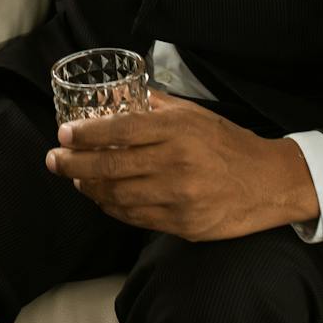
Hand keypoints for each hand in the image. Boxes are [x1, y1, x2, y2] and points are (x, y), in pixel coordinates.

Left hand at [44, 91, 319, 241]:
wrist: (268, 182)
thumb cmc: (227, 143)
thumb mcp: (193, 114)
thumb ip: (154, 106)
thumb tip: (115, 97)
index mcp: (177, 131)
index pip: (121, 130)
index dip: (87, 134)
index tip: (64, 134)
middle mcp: (176, 163)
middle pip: (111, 167)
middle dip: (74, 164)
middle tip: (54, 159)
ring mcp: (179, 197)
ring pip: (118, 196)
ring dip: (89, 188)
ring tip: (75, 178)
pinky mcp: (183, 224)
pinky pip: (136, 217)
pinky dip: (112, 208)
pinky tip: (102, 198)